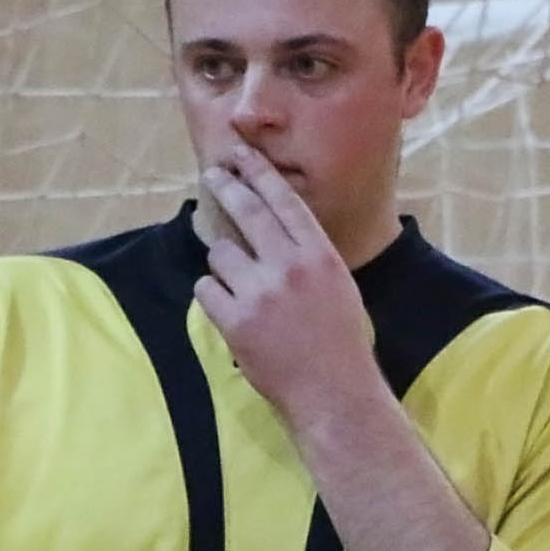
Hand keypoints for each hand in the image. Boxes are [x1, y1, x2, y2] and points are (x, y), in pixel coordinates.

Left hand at [194, 143, 381, 421]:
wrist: (334, 394)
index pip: (284, 201)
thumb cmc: (343, 344)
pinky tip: (231, 311)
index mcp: (320, 255)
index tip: (242, 156)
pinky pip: (206, 290)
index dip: (260, 174)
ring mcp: (260, 292)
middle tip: (213, 176)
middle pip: (248, 212)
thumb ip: (310, 255)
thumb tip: (279, 230)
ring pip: (221, 254)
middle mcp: (290, 266)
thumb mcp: (339, 287)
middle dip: (227, 187)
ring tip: (242, 287)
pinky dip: (213, 297)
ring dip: (225, 266)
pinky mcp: (235, 320)